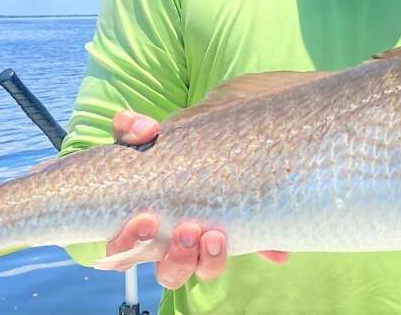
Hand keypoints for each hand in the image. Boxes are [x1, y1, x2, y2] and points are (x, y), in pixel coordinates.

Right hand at [106, 110, 287, 288]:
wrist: (216, 134)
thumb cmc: (167, 144)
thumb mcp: (144, 133)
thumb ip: (133, 128)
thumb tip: (143, 130)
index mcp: (143, 226)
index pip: (123, 253)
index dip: (130, 245)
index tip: (146, 219)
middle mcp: (173, 244)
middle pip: (168, 272)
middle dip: (176, 258)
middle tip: (188, 229)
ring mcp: (207, 243)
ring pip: (205, 271)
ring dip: (210, 260)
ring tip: (217, 234)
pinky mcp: (241, 233)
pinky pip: (254, 248)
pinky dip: (266, 248)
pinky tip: (277, 249)